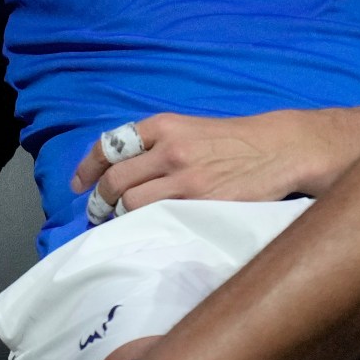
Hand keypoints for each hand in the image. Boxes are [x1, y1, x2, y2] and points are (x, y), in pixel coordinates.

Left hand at [67, 111, 342, 216]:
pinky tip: (146, 234)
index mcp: (164, 126)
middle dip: (100, 200)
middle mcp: (169, 149)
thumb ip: (158, 145)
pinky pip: (161, 219)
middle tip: (97, 214)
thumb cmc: (235, 140)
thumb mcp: (192, 129)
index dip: (88, 167)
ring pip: (132, 203)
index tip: (78, 184)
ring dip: (119, 219)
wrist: (280, 148)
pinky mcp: (204, 203)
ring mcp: (186, 178)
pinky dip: (147, 228)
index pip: (110, 144)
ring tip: (119, 228)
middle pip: (116, 179)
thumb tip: (122, 171)